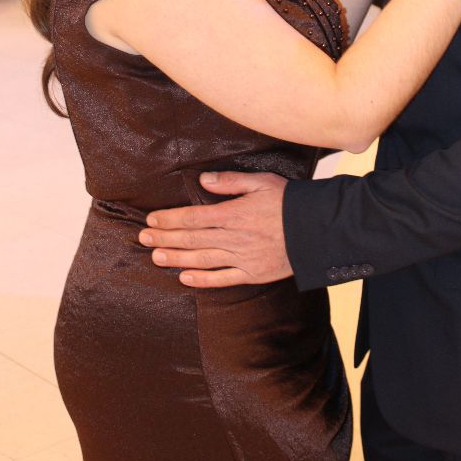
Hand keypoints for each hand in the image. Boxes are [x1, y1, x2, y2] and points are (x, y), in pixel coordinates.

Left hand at [139, 172, 290, 286]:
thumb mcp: (262, 181)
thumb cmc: (290, 202)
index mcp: (235, 213)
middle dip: (165, 238)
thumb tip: (203, 181)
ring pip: (202, 259)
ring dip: (176, 258)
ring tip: (156, 256)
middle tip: (143, 238)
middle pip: (192, 239)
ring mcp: (242, 258)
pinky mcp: (253, 274)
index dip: (170, 219)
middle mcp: (234, 238)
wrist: (317, 231)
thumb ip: (231, 181)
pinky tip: (185, 277)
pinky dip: (202, 279)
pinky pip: (222, 279)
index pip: (194, 217)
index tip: (152, 220)